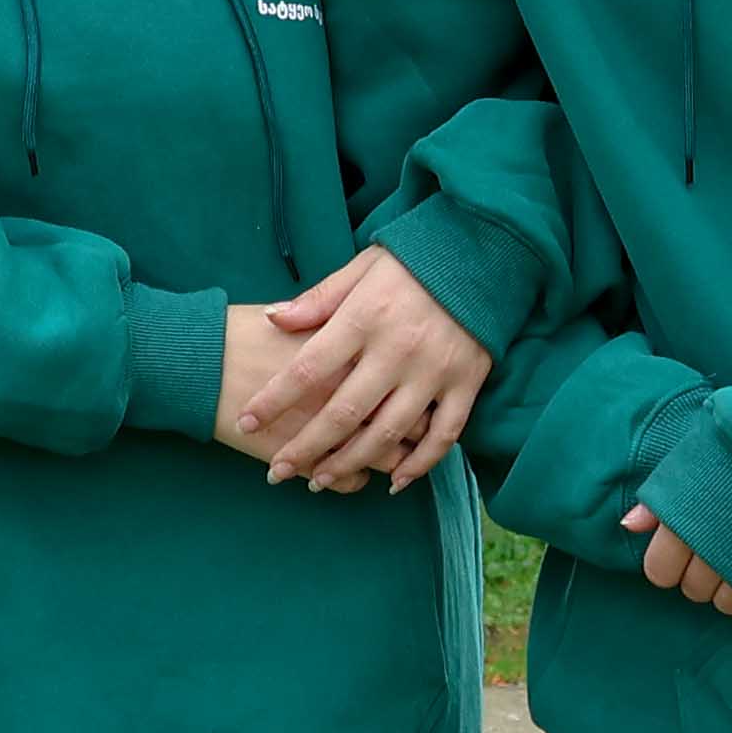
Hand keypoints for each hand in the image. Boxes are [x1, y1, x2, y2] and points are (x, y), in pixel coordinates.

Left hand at [220, 246, 490, 490]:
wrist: (486, 250)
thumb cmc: (413, 260)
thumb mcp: (361, 267)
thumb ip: (319, 299)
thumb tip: (273, 320)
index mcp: (364, 318)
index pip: (308, 368)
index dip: (274, 400)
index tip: (246, 422)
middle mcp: (398, 350)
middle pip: (343, 413)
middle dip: (306, 448)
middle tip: (279, 472)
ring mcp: (434, 371)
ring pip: (388, 432)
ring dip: (352, 463)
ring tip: (321, 481)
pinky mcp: (467, 383)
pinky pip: (443, 435)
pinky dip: (419, 464)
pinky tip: (394, 482)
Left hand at [624, 504, 731, 628]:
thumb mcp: (696, 466)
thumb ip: (661, 501)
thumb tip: (629, 526)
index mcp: (683, 525)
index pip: (658, 573)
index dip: (668, 565)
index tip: (683, 553)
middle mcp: (710, 552)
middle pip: (693, 590)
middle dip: (701, 578)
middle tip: (719, 556)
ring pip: (724, 604)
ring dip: (731, 591)